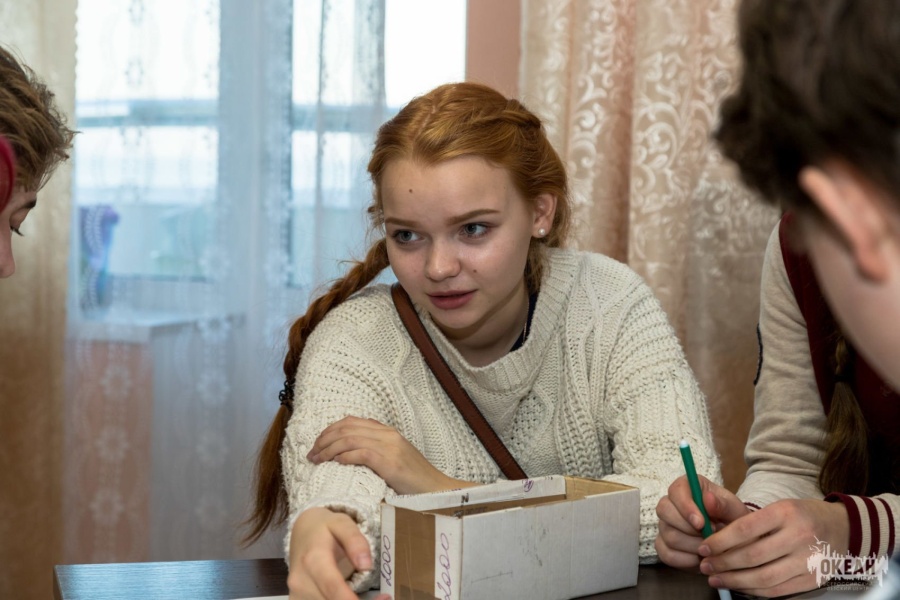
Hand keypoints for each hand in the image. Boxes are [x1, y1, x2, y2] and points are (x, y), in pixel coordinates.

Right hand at [287, 507, 390, 599]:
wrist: (301, 532)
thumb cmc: (324, 528)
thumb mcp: (341, 523)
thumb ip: (354, 540)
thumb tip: (366, 566)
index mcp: (313, 560)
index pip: (332, 587)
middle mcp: (301, 581)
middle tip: (384, 599)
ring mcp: (297, 594)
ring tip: (375, 599)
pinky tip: (354, 599)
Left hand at [308, 416, 473, 494]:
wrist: (437, 489)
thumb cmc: (415, 480)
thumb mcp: (395, 459)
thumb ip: (377, 451)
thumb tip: (351, 453)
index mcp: (387, 431)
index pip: (351, 422)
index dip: (330, 430)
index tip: (318, 444)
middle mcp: (387, 434)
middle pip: (347, 427)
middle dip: (324, 439)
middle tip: (312, 453)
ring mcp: (389, 446)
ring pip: (349, 438)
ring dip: (328, 449)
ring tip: (316, 460)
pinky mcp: (389, 461)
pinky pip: (360, 453)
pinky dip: (343, 456)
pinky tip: (334, 463)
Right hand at [655, 474, 749, 570]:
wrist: (734, 542)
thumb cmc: (733, 520)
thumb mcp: (735, 511)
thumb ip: (723, 504)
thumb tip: (707, 498)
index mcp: (687, 487)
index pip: (675, 490)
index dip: (684, 506)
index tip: (701, 523)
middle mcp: (671, 504)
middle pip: (664, 511)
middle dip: (687, 528)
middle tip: (709, 537)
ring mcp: (665, 525)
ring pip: (667, 535)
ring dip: (691, 546)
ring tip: (710, 548)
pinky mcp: (663, 545)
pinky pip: (666, 554)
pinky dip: (685, 560)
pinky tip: (700, 559)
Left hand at [699, 499, 849, 596]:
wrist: (843, 529)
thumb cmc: (802, 516)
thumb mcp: (778, 507)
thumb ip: (747, 519)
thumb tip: (711, 531)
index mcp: (785, 513)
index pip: (745, 529)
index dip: (720, 541)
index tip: (703, 547)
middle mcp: (798, 536)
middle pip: (752, 556)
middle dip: (723, 563)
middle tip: (705, 565)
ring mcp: (808, 561)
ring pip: (764, 577)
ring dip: (735, 581)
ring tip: (715, 578)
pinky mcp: (812, 580)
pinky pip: (777, 590)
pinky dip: (754, 591)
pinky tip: (738, 586)